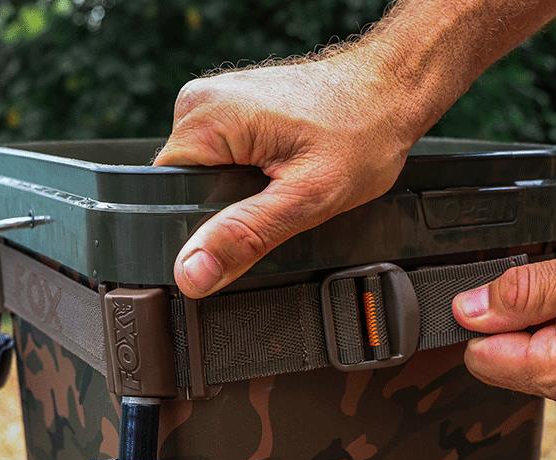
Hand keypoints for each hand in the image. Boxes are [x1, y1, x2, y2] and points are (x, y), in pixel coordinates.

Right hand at [154, 51, 414, 297]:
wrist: (391, 91)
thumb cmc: (363, 131)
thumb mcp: (307, 198)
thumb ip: (245, 235)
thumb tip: (191, 272)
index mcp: (206, 119)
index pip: (164, 194)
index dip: (198, 225)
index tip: (245, 225)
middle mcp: (201, 102)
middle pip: (186, 185)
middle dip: (228, 206)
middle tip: (281, 197)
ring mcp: (218, 100)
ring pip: (208, 174)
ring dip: (243, 190)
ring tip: (287, 177)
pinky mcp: (235, 106)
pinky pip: (225, 155)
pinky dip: (252, 171)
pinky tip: (284, 165)